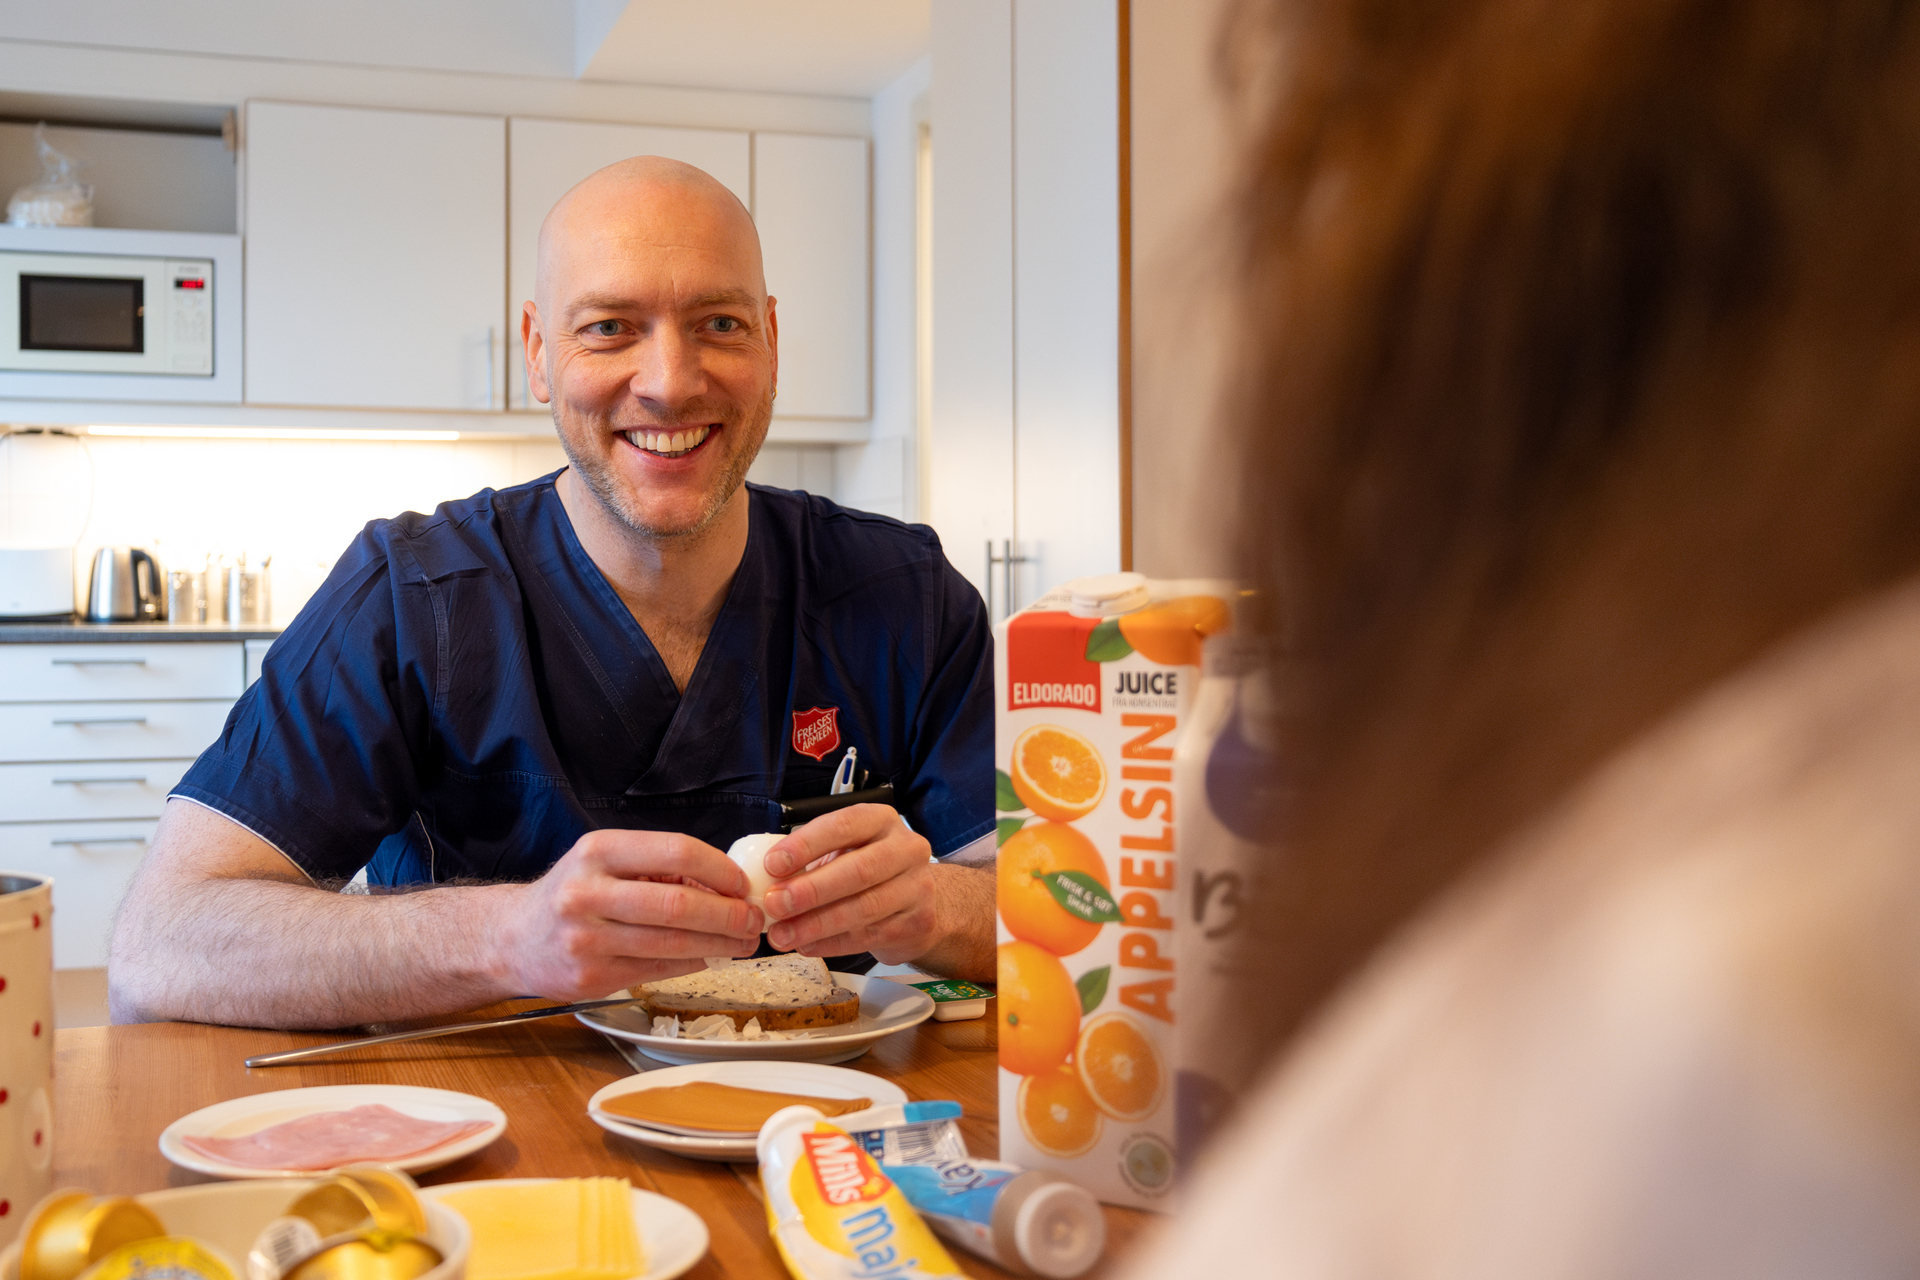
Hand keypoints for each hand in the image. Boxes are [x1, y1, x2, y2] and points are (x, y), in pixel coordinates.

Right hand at [499, 828, 762, 999]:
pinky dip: (690, 963)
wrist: (512, 939)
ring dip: (717, 944)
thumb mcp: (604, 863)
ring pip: (671, 943)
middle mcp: (587, 893)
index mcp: (598, 852)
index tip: (742, 883)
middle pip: (677, 903)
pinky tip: (706, 956)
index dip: (719, 869)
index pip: (676, 850)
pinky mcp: (589, 977)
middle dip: (726, 914)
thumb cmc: (572, 894)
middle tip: (752, 919)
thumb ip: (657, 868)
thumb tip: (724, 886)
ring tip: (741, 942)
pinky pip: (656, 969)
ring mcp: (586, 939)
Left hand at [760, 804, 938, 962]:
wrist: (918, 900)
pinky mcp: (917, 923)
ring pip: (863, 908)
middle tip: (775, 904)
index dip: (806, 845)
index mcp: (881, 821)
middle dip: (811, 890)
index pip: (843, 826)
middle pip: (857, 870)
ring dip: (816, 924)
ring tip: (783, 935)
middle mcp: (906, 849)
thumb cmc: (869, 869)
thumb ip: (812, 859)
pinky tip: (806, 946)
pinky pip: (869, 936)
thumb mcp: (845, 850)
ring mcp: (917, 887)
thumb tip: (765, 879)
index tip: (772, 865)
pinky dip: (832, 944)